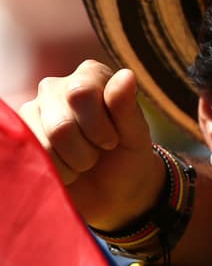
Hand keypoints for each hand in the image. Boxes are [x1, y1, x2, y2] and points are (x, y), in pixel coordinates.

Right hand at [18, 60, 163, 230]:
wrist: (111, 190)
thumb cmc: (127, 156)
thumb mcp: (137, 136)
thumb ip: (127, 108)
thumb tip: (125, 75)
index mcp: (91, 75)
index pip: (82, 94)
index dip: (100, 127)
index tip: (113, 140)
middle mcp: (57, 86)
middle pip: (62, 125)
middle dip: (86, 151)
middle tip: (98, 152)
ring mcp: (34, 110)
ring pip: (46, 144)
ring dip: (72, 163)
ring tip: (83, 160)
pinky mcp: (21, 134)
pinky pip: (32, 157)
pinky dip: (57, 171)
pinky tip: (66, 167)